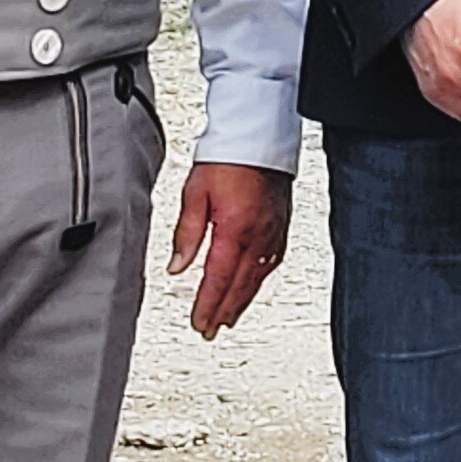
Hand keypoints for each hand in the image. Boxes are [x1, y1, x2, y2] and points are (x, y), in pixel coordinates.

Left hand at [168, 163, 292, 336]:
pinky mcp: (282, 220)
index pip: (218, 278)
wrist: (259, 131)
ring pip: (259, 275)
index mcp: (235, 228)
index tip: (199, 322)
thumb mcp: (195, 192)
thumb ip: (187, 232)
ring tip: (230, 316)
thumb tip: (177, 266)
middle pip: (240, 284)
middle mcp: (259, 232)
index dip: (208, 305)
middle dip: (224, 310)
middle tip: (211, 330)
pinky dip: (262, 277)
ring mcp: (274, 227)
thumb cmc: (227, 156)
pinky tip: (255, 282)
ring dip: (243, 300)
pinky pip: (274, 258)